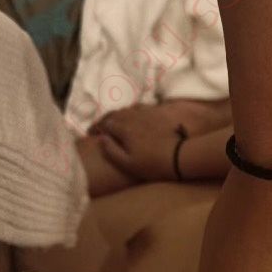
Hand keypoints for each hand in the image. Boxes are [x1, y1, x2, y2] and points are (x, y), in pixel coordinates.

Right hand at [90, 99, 231, 181]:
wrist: (180, 156)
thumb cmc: (152, 164)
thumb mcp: (128, 163)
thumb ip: (111, 151)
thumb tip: (102, 139)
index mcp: (123, 129)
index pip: (104, 124)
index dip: (96, 128)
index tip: (90, 134)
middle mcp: (132, 117)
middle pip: (114, 114)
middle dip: (105, 120)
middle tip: (100, 127)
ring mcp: (146, 113)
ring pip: (127, 109)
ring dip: (118, 115)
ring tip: (114, 122)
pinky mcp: (157, 114)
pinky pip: (140, 107)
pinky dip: (132, 111)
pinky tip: (133, 117)